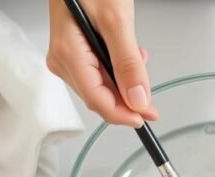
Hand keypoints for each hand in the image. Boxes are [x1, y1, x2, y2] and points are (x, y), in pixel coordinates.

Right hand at [47, 0, 158, 126]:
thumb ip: (128, 64)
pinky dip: (116, 72)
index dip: (124, 114)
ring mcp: (66, 57)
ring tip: (138, 61)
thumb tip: (137, 99)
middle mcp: (62, 60)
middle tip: (151, 98)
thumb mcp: (117, 21)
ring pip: (99, 88)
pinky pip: (96, 73)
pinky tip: (127, 58)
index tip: (147, 117)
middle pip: (99, 97)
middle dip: (126, 100)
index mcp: (68, 54)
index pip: (97, 100)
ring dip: (122, 84)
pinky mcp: (73, 52)